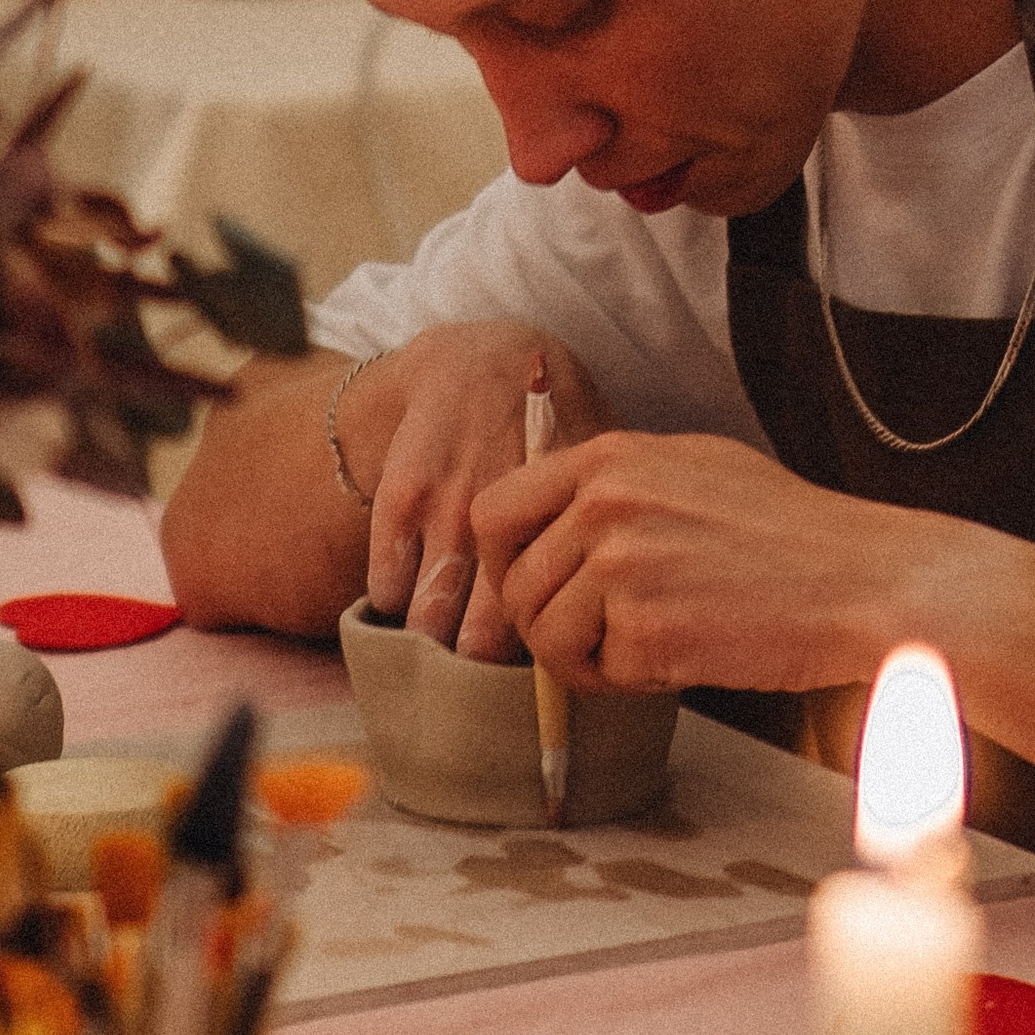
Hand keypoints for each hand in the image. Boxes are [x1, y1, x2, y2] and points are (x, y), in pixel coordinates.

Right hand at [352, 324, 607, 657]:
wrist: (481, 356)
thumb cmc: (557, 425)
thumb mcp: (603, 469)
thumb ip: (617, 529)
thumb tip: (646, 606)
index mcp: (563, 514)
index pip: (550, 622)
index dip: (541, 659)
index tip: (536, 668)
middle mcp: (509, 516)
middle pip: (481, 643)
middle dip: (481, 673)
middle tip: (487, 678)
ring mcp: (449, 507)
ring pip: (428, 624)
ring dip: (434, 643)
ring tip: (446, 641)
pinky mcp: (400, 499)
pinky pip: (388, 587)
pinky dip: (396, 604)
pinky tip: (413, 593)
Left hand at [471, 431, 929, 694]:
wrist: (864, 581)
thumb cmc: (792, 532)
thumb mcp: (696, 468)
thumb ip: (617, 485)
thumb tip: (552, 520)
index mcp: (611, 459)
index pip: (494, 509)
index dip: (502, 561)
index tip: (535, 587)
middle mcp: (606, 505)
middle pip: (514, 584)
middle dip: (546, 625)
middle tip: (599, 638)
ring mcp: (623, 567)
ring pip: (545, 637)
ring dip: (586, 659)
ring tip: (647, 651)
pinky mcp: (647, 630)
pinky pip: (599, 673)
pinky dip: (632, 681)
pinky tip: (683, 660)